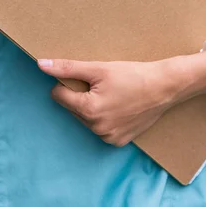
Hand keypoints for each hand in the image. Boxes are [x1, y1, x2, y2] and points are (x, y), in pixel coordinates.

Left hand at [37, 55, 205, 146]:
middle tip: (103, 84)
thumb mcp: (98, 68)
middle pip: (72, 108)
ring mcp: (108, 138)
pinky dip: (106, 117)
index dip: (68, 82)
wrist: (165, 87)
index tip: (86, 76)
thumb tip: (40, 64)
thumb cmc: (132, 74)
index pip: (59, 95)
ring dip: (93, 106)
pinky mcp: (119, 141)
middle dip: (81, 95)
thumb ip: (67, 67)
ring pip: (86, 118)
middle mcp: (96, 129)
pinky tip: (120, 105)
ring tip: (113, 94)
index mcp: (88, 110)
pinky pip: (101, 128)